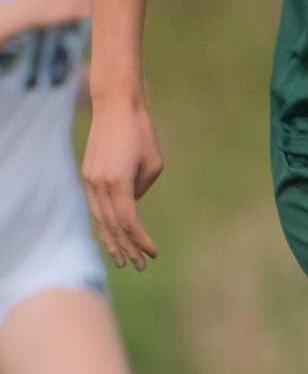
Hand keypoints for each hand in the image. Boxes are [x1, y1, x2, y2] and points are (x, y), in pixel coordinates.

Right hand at [81, 101, 162, 270]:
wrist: (115, 106)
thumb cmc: (141, 133)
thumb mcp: (153, 164)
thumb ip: (141, 190)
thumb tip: (131, 205)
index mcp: (118, 182)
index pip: (129, 223)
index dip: (141, 241)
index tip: (153, 254)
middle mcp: (99, 185)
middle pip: (113, 227)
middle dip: (126, 249)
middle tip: (139, 266)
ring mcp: (89, 181)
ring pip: (99, 220)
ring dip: (111, 241)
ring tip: (123, 259)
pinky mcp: (87, 176)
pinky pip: (94, 208)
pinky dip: (102, 225)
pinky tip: (110, 237)